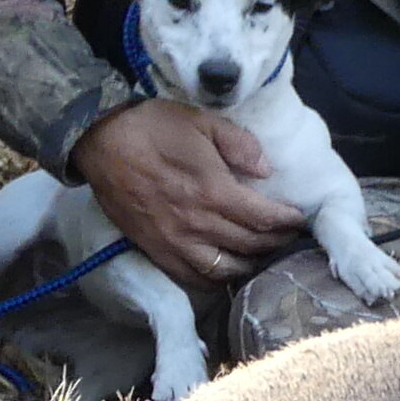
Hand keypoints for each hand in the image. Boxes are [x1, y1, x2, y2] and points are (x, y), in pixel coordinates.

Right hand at [72, 98, 306, 286]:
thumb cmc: (153, 127)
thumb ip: (239, 144)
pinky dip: (216, 279)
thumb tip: (265, 170)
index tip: (299, 219)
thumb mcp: (202, 122)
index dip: (287, 222)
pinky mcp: (155, 250)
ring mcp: (174, 242)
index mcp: (212, 191)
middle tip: (289, 236)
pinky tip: (227, 269)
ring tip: (263, 255)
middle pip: (250, 245)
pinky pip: (193, 278)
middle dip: (276, 242)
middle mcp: (197, 223)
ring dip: (250, 265)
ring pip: (225, 269)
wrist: (100, 141)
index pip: (263, 218)